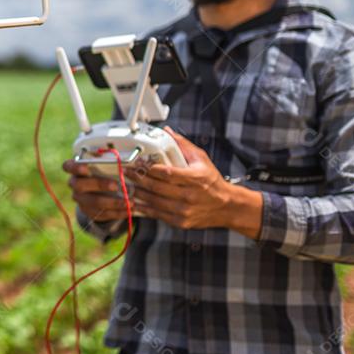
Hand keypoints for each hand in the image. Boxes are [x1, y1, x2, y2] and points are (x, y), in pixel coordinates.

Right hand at [62, 158, 130, 223]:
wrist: (100, 191)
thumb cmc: (102, 171)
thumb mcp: (103, 164)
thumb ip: (107, 160)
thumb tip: (122, 157)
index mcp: (75, 169)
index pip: (68, 166)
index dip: (75, 168)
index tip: (85, 168)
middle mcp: (75, 184)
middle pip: (80, 185)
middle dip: (99, 185)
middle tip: (116, 185)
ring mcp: (80, 199)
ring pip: (93, 202)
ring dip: (113, 202)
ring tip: (129, 202)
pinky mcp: (89, 212)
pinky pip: (102, 214)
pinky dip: (117, 212)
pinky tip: (129, 210)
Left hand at [122, 128, 262, 237]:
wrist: (226, 206)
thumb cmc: (212, 181)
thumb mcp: (201, 159)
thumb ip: (183, 145)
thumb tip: (167, 132)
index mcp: (195, 178)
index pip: (167, 173)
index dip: (149, 168)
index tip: (138, 162)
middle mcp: (189, 195)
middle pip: (157, 187)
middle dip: (138, 178)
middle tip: (127, 172)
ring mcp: (184, 210)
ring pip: (154, 201)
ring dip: (138, 192)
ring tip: (128, 184)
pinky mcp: (180, 221)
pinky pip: (157, 214)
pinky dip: (144, 208)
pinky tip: (135, 201)